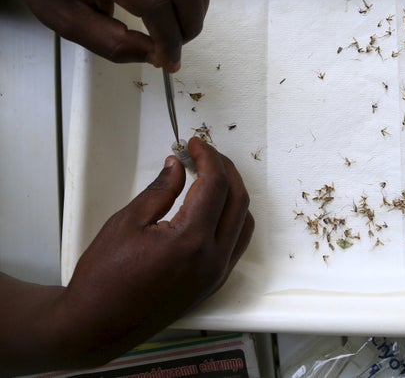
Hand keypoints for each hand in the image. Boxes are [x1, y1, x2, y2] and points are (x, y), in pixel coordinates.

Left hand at [0, 0, 210, 70]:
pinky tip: (177, 15)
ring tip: (178, 33)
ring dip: (196, 10)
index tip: (168, 62)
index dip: (168, 39)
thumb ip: (113, 43)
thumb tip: (156, 54)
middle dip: (188, 25)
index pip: (155, 3)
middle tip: (174, 49)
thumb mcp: (69, 23)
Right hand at [57, 138, 252, 365]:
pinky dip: (233, 218)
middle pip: (238, 200)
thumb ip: (160, 190)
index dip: (208, 157)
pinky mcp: (213, 284)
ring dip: (234, 194)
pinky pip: (237, 244)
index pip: (215, 185)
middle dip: (225, 170)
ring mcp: (216, 274)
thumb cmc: (103, 278)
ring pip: (244, 222)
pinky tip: (214, 207)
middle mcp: (212, 259)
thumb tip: (178, 166)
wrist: (96, 325)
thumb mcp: (127, 222)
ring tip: (211, 176)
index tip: (195, 144)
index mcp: (191, 241)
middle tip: (204, 154)